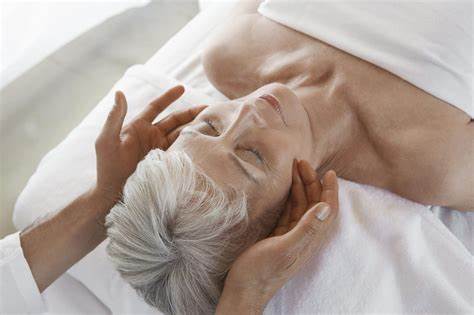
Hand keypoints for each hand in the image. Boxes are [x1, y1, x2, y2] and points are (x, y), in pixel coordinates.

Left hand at [94, 86, 205, 204]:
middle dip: (191, 113)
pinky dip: (193, 145)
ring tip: (212, 124)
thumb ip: (114, 117)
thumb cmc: (107, 168)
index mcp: (138, 127)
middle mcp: (151, 136)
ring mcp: (160, 150)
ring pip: (181, 134)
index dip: (169, 97)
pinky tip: (205, 142)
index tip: (182, 87)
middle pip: (175, 120)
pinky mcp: (167, 163)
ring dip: (195, 128)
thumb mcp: (107, 141)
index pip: (156, 107)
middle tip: (209, 109)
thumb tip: (119, 92)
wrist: (115, 196)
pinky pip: (182, 151)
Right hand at [216, 160, 338, 313]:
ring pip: (300, 206)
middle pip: (314, 204)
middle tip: (302, 162)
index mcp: (309, 239)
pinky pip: (287, 212)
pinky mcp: (278, 237)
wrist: (243, 290)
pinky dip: (288, 198)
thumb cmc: (261, 272)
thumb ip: (305, 229)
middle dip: (312, 182)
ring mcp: (291, 236)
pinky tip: (283, 188)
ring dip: (299, 187)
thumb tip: (326, 207)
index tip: (329, 172)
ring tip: (293, 169)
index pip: (327, 211)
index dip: (330, 191)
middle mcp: (304, 236)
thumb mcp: (284, 249)